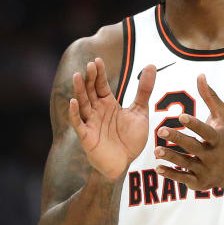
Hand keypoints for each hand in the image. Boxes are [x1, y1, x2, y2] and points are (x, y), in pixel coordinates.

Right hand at [69, 58, 155, 179]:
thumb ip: (144, 90)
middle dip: (89, 78)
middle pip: (91, 91)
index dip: (99, 73)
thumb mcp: (140, 112)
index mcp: (108, 104)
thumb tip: (150, 65)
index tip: (98, 60)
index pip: (101, 85)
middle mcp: (97, 111)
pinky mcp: (86, 136)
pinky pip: (79, 122)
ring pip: (83, 103)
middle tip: (90, 65)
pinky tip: (73, 102)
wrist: (123, 164)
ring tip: (77, 76)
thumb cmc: (129, 140)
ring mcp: (91, 122)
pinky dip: (75, 113)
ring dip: (79, 90)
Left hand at [154, 74, 223, 189]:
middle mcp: (214, 155)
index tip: (181, 116)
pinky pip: (183, 179)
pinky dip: (171, 175)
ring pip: (187, 164)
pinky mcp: (198, 182)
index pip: (206, 131)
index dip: (195, 124)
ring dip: (171, 158)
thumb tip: (200, 75)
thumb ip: (210, 97)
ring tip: (156, 151)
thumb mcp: (223, 116)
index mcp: (219, 138)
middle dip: (178, 139)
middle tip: (161, 131)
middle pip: (194, 147)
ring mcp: (206, 170)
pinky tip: (157, 168)